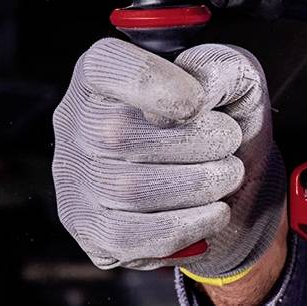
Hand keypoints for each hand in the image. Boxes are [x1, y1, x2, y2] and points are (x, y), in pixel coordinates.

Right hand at [51, 38, 284, 277]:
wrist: (226, 184)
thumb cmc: (220, 122)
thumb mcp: (232, 79)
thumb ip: (218, 68)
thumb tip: (197, 91)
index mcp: (101, 73)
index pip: (105, 68)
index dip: (152, 83)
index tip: (198, 101)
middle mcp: (75, 123)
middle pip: (117, 133)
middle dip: (196, 141)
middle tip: (229, 141)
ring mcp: (74, 180)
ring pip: (126, 189)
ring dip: (198, 185)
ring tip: (227, 175)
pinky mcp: (87, 228)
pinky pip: (127, 237)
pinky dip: (184, 226)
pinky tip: (214, 212)